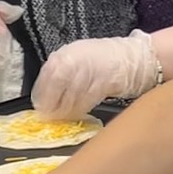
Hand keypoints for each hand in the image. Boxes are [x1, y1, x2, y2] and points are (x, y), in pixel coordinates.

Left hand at [31, 31, 159, 120]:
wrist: (130, 58)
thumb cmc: (101, 59)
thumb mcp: (75, 57)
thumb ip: (60, 72)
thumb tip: (46, 94)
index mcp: (64, 56)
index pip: (46, 80)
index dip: (43, 98)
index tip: (42, 109)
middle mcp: (74, 62)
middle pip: (56, 90)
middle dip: (53, 107)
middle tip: (52, 117)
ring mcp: (88, 72)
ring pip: (70, 98)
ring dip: (66, 111)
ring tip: (65, 117)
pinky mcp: (102, 84)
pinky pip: (86, 101)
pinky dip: (81, 110)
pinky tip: (79, 113)